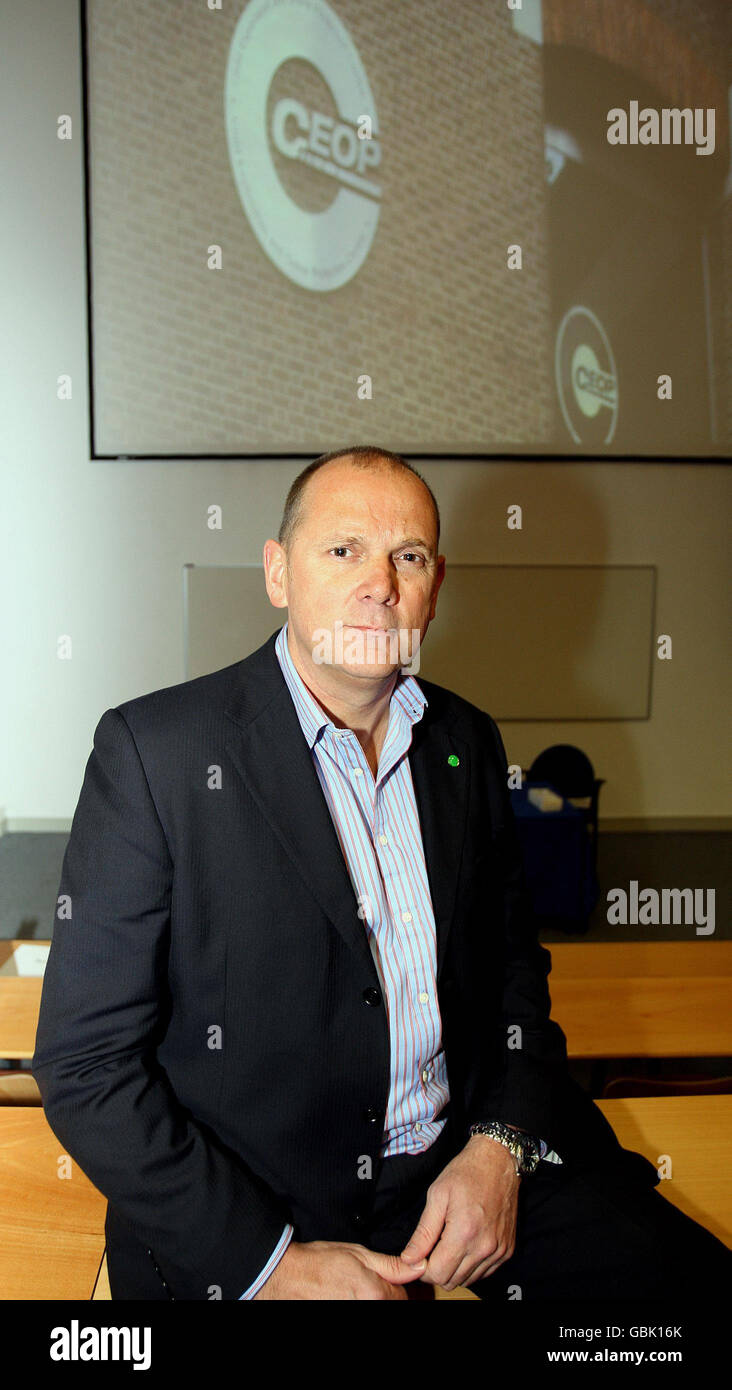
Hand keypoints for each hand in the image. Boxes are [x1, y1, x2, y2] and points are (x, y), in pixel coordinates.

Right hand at [252, 1239, 426, 1299]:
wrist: (286, 1276)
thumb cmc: (319, 1262)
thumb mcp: (358, 1253)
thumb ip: (390, 1265)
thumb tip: (417, 1267)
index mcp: (375, 1292)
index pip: (402, 1298)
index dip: (394, 1286)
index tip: (382, 1280)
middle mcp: (367, 1310)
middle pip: (389, 1306)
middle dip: (381, 1296)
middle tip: (361, 1285)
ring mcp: (353, 1316)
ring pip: (375, 1311)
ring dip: (367, 1301)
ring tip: (348, 1291)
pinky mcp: (341, 1320)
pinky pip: (359, 1313)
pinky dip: (353, 1304)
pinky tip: (341, 1297)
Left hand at [399, 1135, 519, 1290]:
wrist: (497, 1161)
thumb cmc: (466, 1173)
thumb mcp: (437, 1195)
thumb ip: (423, 1232)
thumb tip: (409, 1259)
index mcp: (464, 1233)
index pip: (437, 1274)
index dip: (423, 1267)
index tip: (420, 1253)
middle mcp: (484, 1247)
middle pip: (452, 1280)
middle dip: (437, 1269)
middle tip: (433, 1247)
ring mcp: (498, 1251)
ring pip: (468, 1280)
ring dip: (454, 1268)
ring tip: (449, 1242)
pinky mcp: (507, 1250)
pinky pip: (484, 1273)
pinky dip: (471, 1266)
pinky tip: (465, 1244)